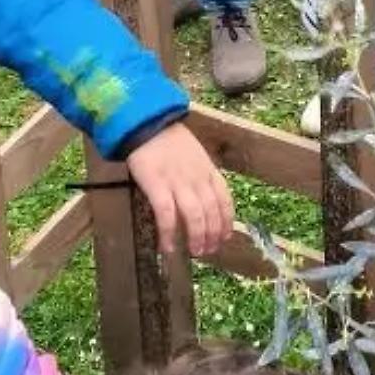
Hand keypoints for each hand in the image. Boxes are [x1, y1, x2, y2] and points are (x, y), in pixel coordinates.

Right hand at [127, 123, 233, 257]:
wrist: (147, 122)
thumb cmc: (169, 141)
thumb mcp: (195, 155)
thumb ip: (202, 176)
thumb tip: (205, 201)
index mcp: (208, 171)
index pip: (225, 201)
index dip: (227, 223)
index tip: (224, 237)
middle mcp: (197, 178)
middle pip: (212, 213)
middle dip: (213, 236)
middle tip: (208, 251)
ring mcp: (178, 182)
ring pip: (195, 217)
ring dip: (197, 238)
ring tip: (195, 252)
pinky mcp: (157, 184)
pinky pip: (167, 215)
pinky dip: (169, 233)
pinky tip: (168, 247)